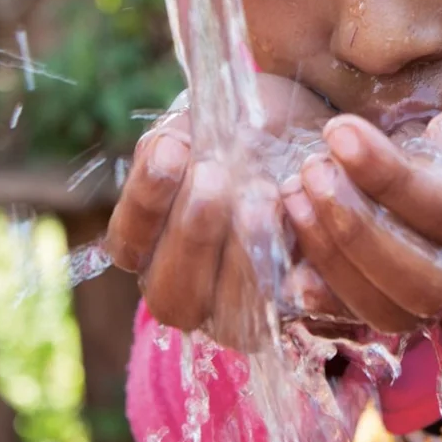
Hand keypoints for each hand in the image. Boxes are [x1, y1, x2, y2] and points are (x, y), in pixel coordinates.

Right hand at [105, 74, 335, 349]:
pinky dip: (298, 272)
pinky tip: (300, 223)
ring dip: (242, 255)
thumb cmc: (246, 130)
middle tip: (215, 176)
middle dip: (191, 234)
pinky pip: (291, 308)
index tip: (171, 150)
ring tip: (261, 194)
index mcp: (151, 246)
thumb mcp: (207, 124)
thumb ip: (180, 138)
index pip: (128, 245)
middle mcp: (188, 290)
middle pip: (172, 297)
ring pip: (230, 317)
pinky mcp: (294, 310)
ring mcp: (240, 313)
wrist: (313, 133)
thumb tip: (170, 149)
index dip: (146, 202)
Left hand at [283, 64, 441, 334]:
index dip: (390, 177)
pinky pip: (370, 314)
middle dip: (357, 230)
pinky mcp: (418, 287)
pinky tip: (287, 257)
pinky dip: (326, 294)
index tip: (340, 131)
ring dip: (333, 257)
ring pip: (393, 309)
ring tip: (292, 192)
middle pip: (423, 282)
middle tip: (310, 169)